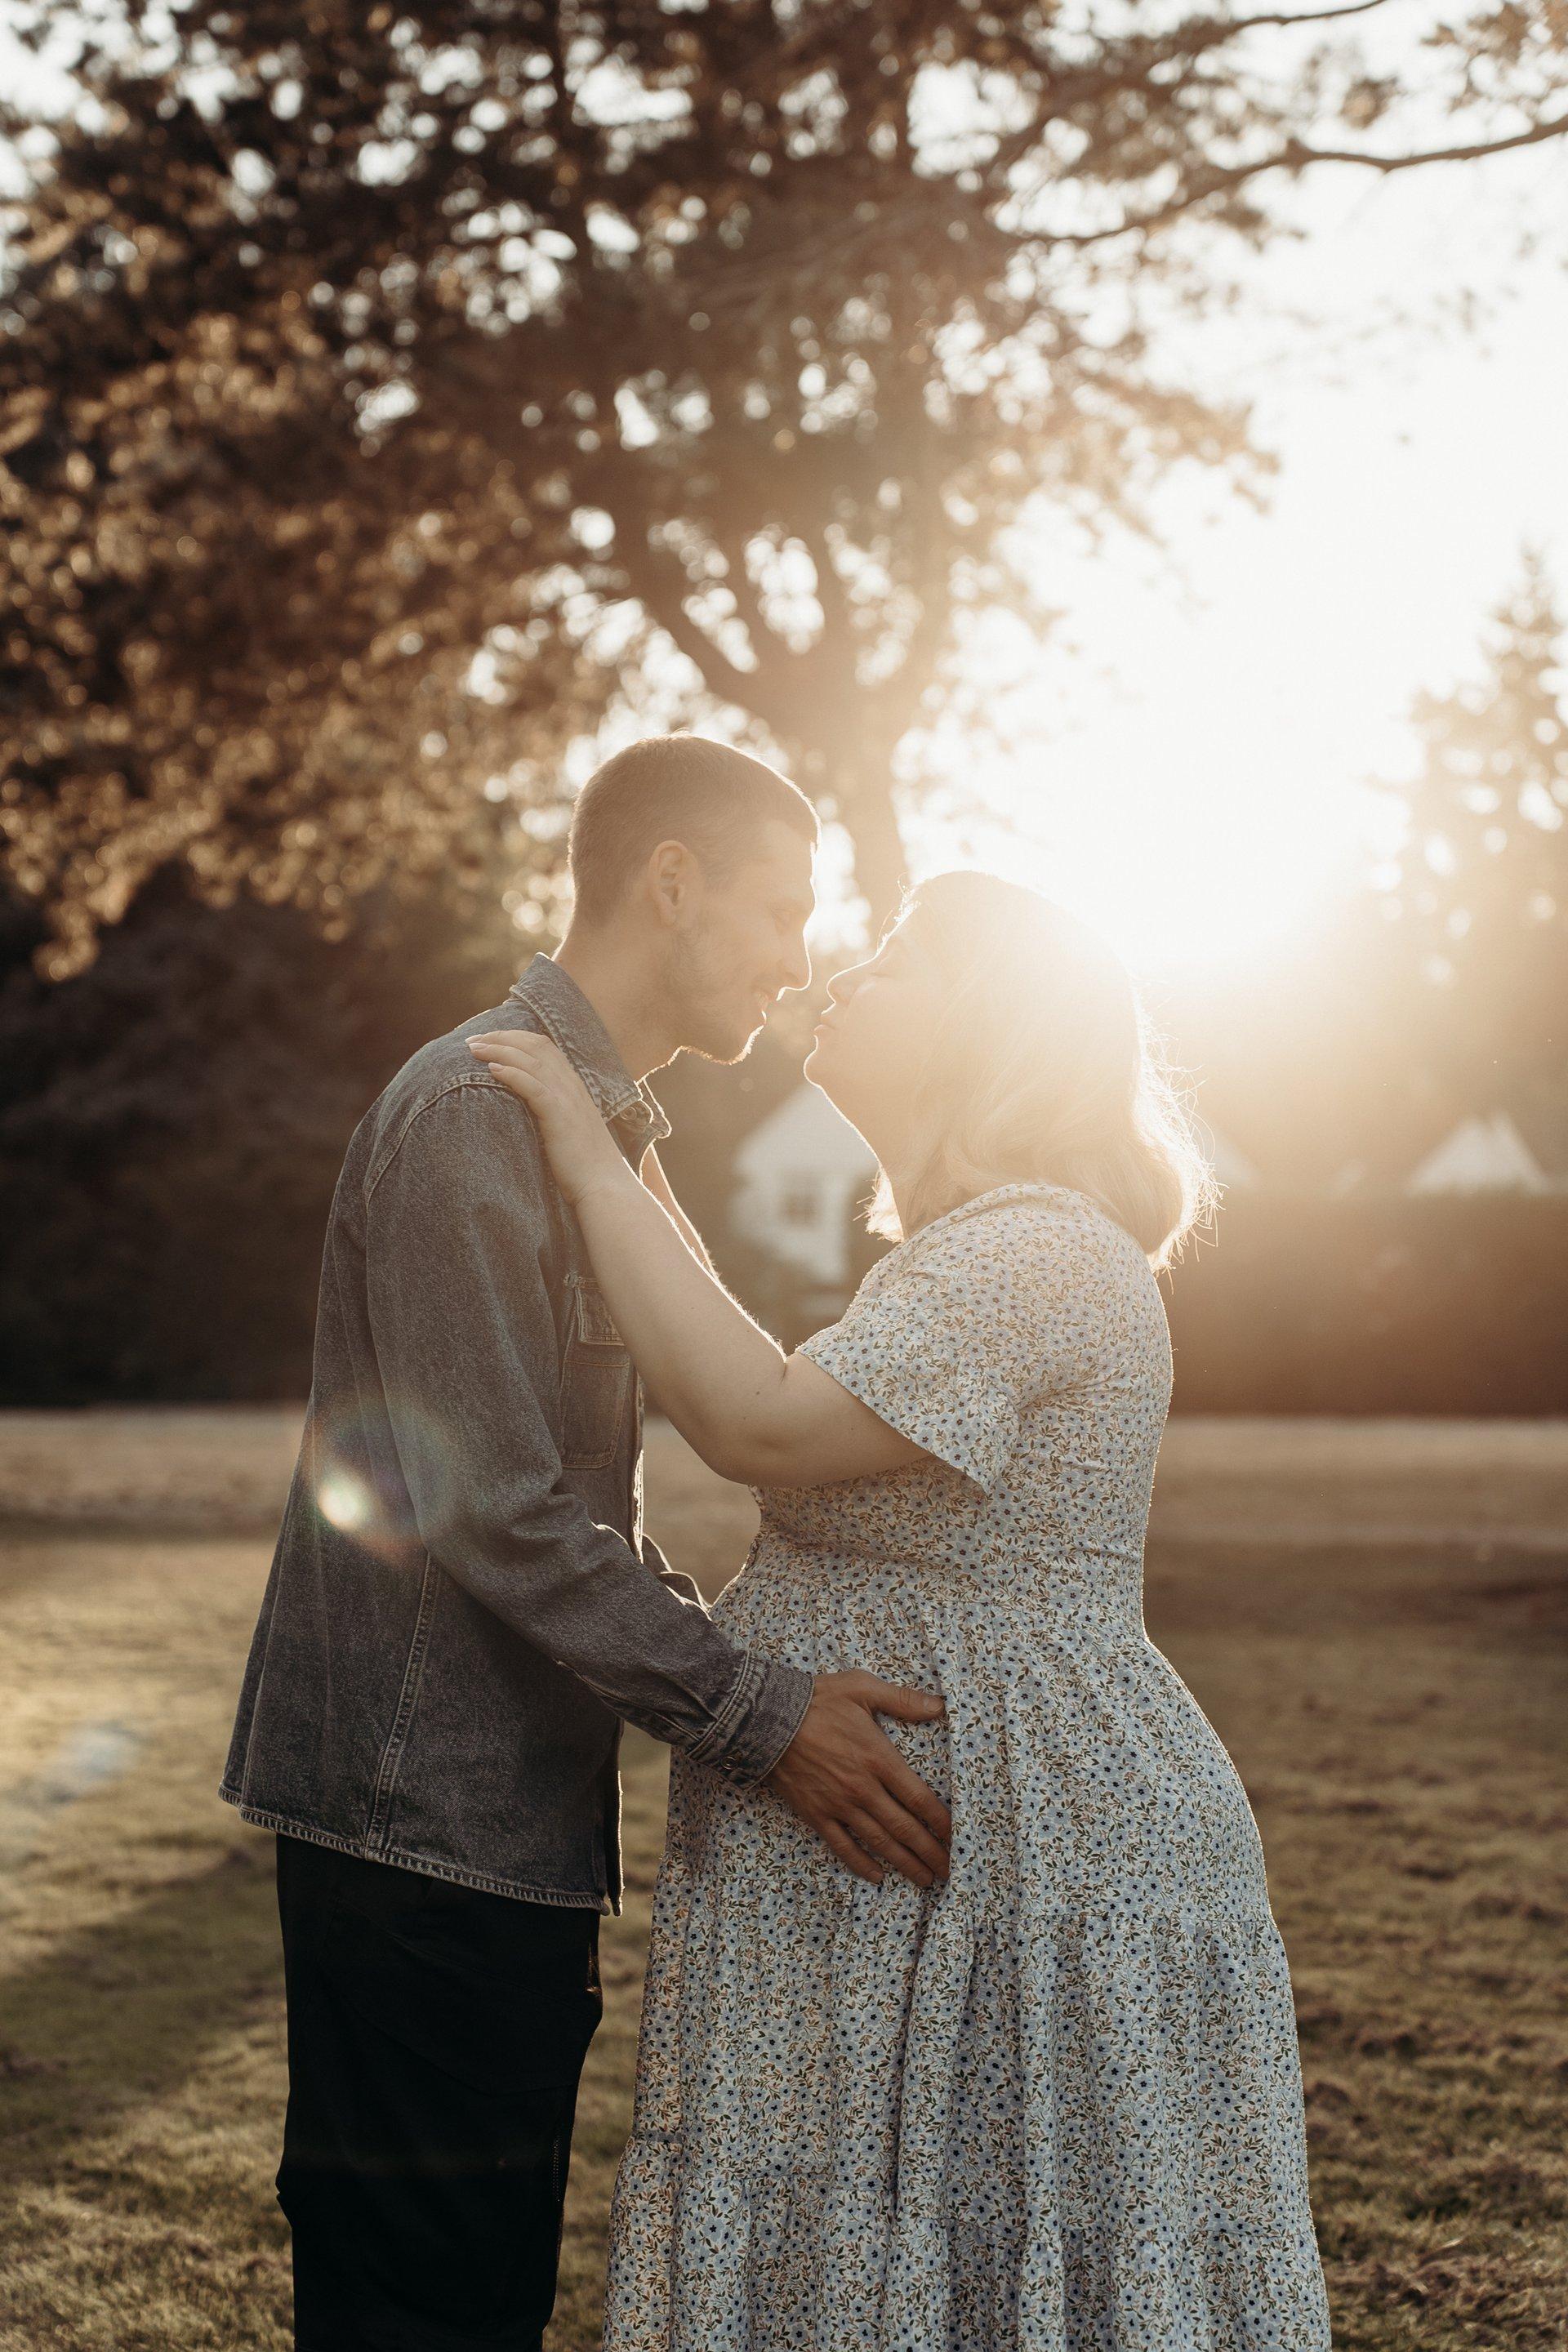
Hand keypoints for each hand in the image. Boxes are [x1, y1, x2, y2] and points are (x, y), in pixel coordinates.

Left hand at [468, 1031, 626, 1207]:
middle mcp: (571, 1086)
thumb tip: (525, 1109)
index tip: (488, 1039)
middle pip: (534, 1045)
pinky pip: (533, 1087)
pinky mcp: (560, 1116)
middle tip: (472, 1040)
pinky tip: (492, 1070)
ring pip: (531, 1061)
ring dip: (499, 1050)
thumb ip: (552, 1112)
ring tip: (473, 1050)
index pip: (544, 1046)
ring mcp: (567, 1099)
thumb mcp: (567, 1129)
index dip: (514, 1037)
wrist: (603, 1185)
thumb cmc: (583, 1164)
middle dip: (501, 1037)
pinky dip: (512, 1074)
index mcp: (574, 1085)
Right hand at [766, 1672, 950, 1889]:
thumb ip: (903, 1700)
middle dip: (930, 1852)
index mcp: (879, 1758)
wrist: (764, 1718)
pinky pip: (842, 1846)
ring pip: (879, 1842)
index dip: (941, 1822)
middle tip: (950, 1871)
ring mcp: (839, 1805)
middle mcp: (863, 1788)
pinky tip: (877, 1876)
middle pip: (905, 1828)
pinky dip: (861, 1864)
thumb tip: (939, 1706)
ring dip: (904, 1863)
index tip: (957, 1837)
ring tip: (925, 1879)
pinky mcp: (816, 1814)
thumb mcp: (862, 1688)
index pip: (920, 1798)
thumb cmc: (816, 1700)